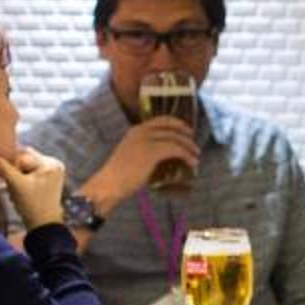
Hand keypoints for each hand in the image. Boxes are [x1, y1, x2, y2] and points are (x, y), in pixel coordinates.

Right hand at [0, 145, 67, 229]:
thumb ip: (2, 168)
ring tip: (17, 193)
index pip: (24, 155)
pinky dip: (20, 184)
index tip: (0, 171)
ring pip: (24, 170)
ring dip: (15, 180)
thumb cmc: (33, 206)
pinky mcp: (46, 182)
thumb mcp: (16, 185)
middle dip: (13, 173)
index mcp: (51, 164)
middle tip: (11, 186)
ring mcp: (50, 174)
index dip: (10, 164)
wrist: (43, 226)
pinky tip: (20, 195)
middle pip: (24, 161)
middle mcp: (53, 166)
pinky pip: (28, 176)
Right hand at [80, 115, 200, 205]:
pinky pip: (175, 150)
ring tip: (196, 156)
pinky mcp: (152, 152)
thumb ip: (146, 150)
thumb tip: (166, 154)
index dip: (176, 123)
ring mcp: (146, 140)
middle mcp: (141, 131)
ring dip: (188, 147)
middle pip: (170, 127)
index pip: (161, 120)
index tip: (186, 130)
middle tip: (194, 144)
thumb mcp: (132, 155)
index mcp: (135, 130)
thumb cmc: (119, 176)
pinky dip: (186, 155)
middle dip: (185, 134)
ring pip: (175, 138)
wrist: (109, 184)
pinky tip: (192, 163)